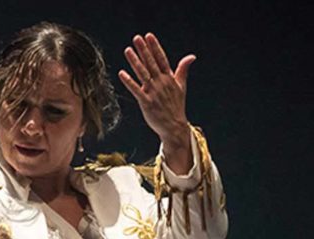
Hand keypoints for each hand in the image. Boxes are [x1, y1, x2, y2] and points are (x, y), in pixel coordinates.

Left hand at [118, 33, 194, 171]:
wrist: (174, 126)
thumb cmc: (176, 106)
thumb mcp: (181, 86)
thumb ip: (183, 70)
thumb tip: (191, 57)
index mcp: (169, 79)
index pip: (161, 59)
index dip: (155, 47)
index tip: (149, 36)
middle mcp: (161, 83)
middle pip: (151, 63)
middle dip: (144, 50)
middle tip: (136, 38)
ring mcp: (154, 93)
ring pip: (143, 74)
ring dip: (135, 62)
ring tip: (128, 50)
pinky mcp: (147, 103)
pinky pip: (136, 90)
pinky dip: (129, 82)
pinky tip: (122, 73)